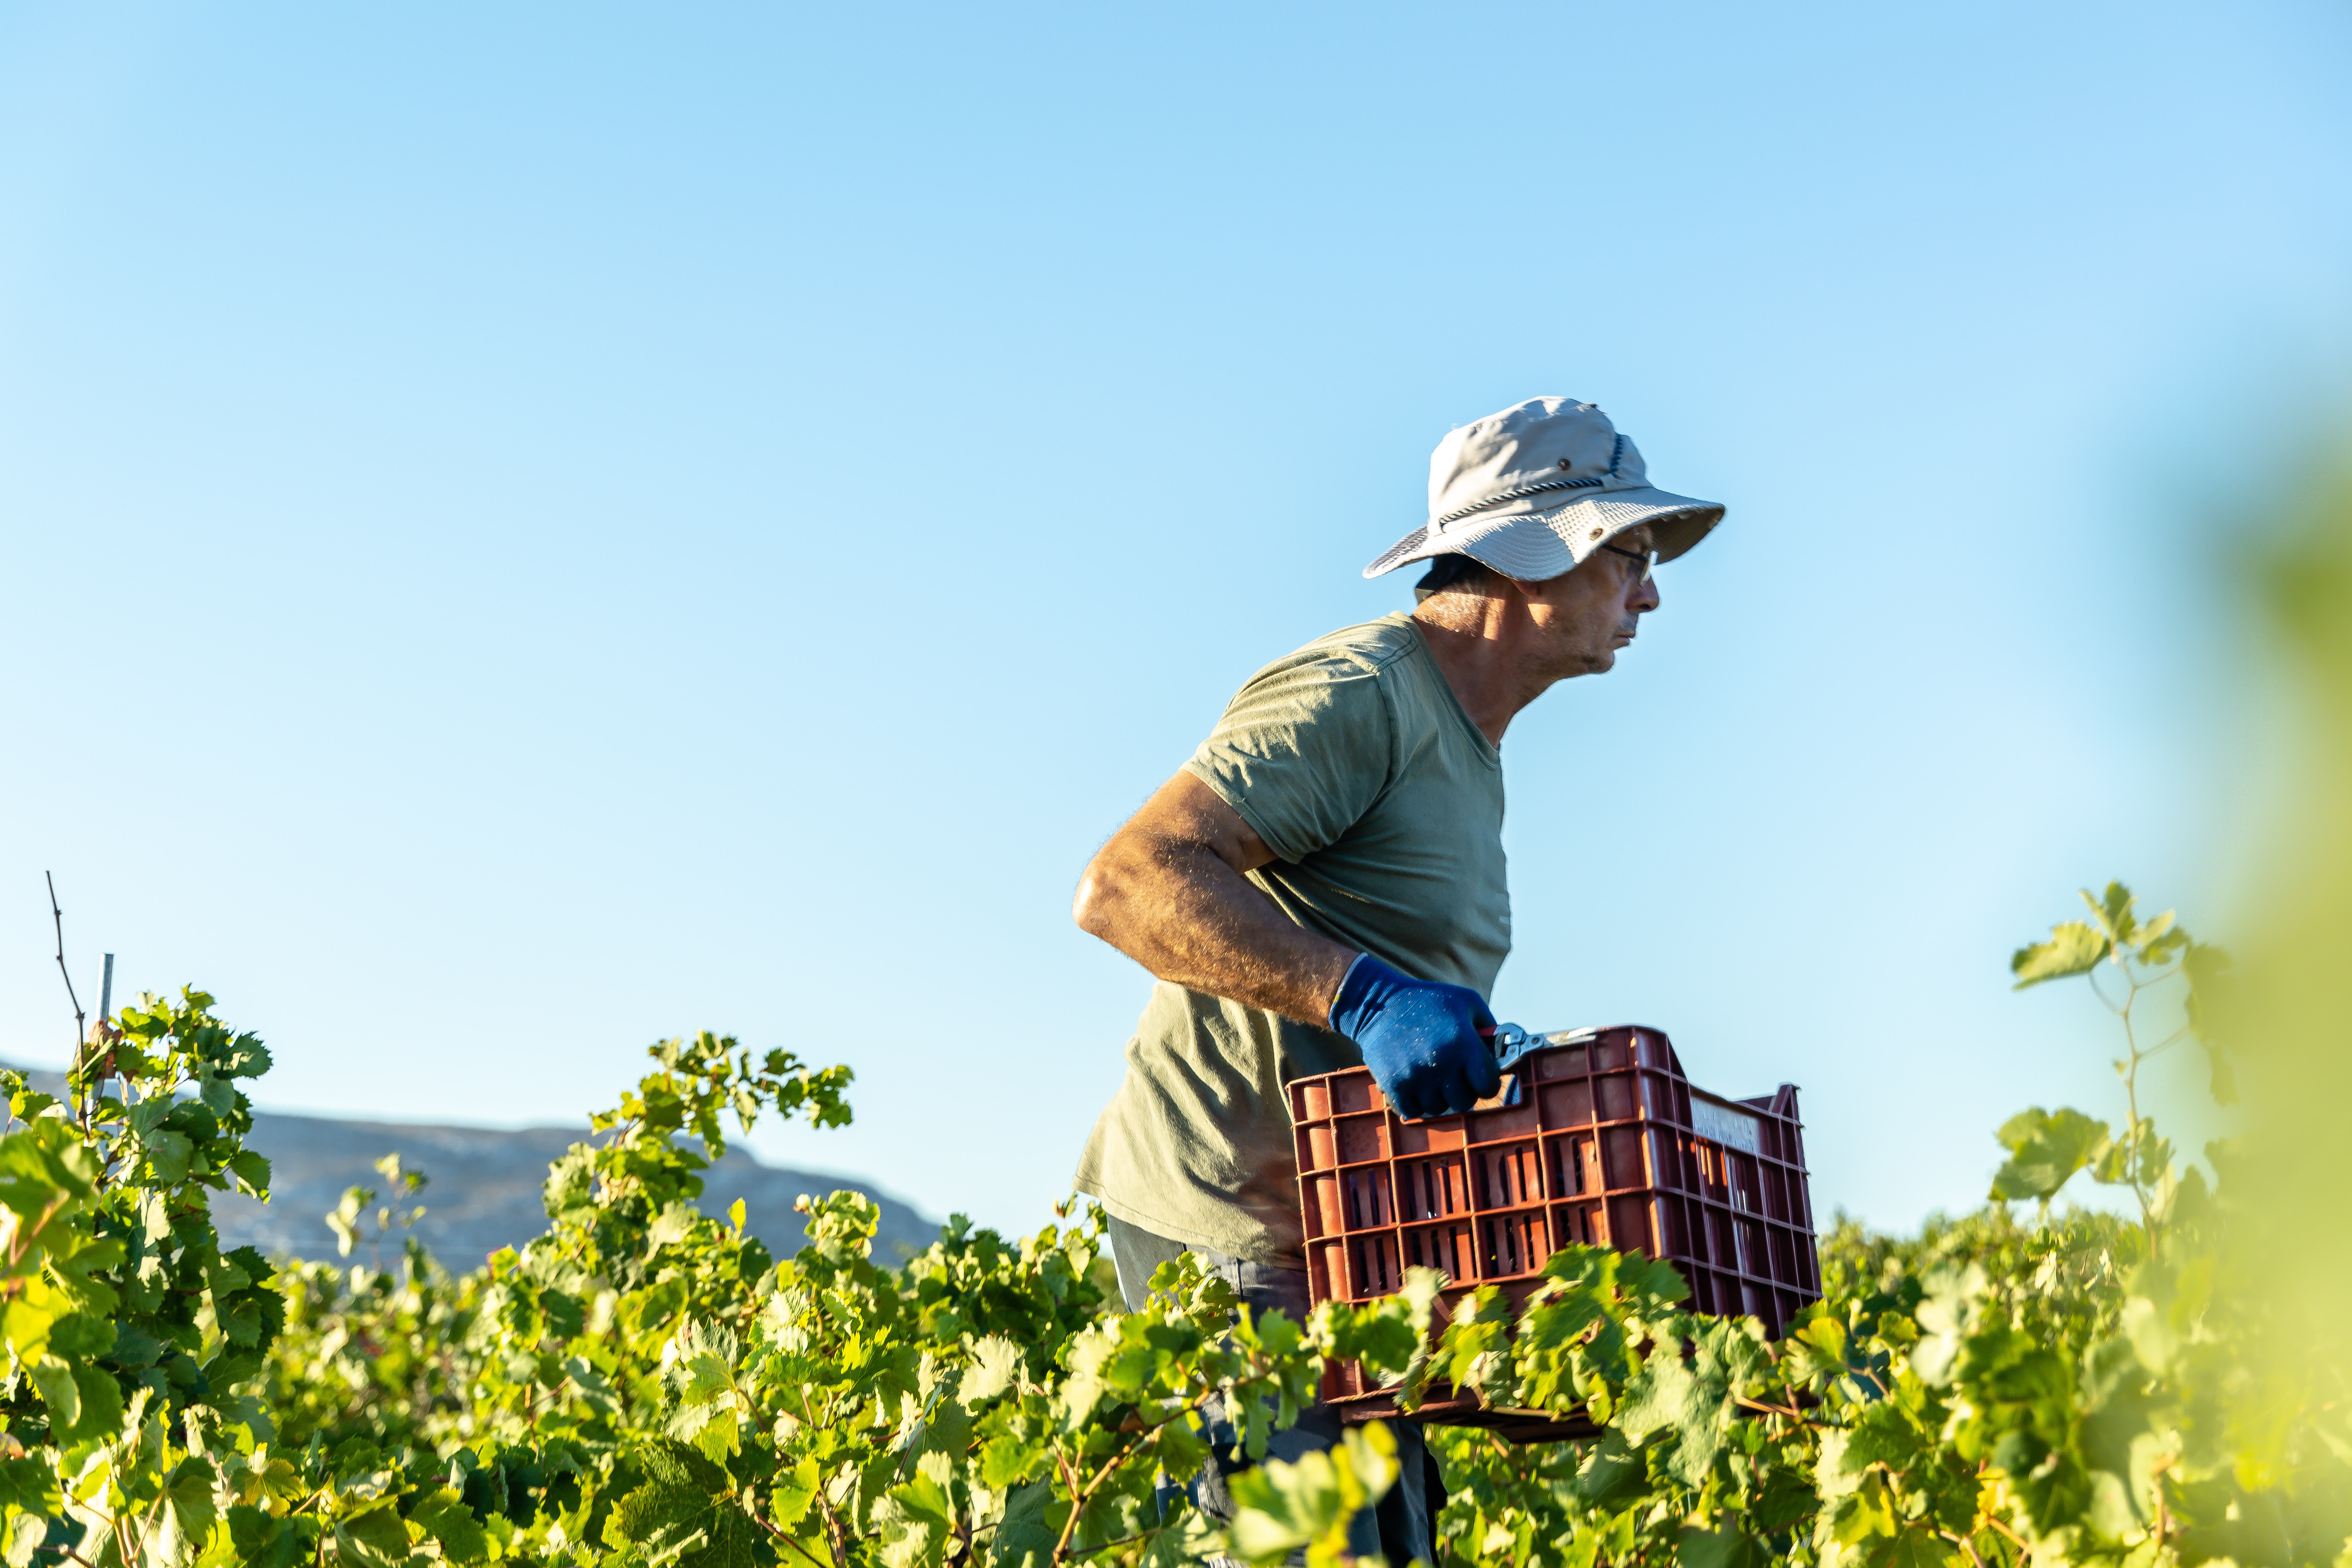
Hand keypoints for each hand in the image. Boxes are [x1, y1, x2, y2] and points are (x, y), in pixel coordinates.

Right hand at [1326, 954, 1500, 1118]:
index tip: (1479, 1079)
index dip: (1486, 1083)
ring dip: (1439, 1097)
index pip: (1488, 1085)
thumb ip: (1491, 1027)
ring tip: (1432, 1078)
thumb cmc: (1428, 1001)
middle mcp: (1441, 1062)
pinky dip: (1416, 1104)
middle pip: (1465, 1102)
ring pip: (1439, 1109)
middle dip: (1463, 1092)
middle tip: (1455, 1078)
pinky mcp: (1393, 1085)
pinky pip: (1414, 1113)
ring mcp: (1415, 1076)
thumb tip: (1507, 1052)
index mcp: (1462, 1041)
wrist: (1378, 1003)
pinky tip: (1416, 1085)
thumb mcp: (1466, 1001)